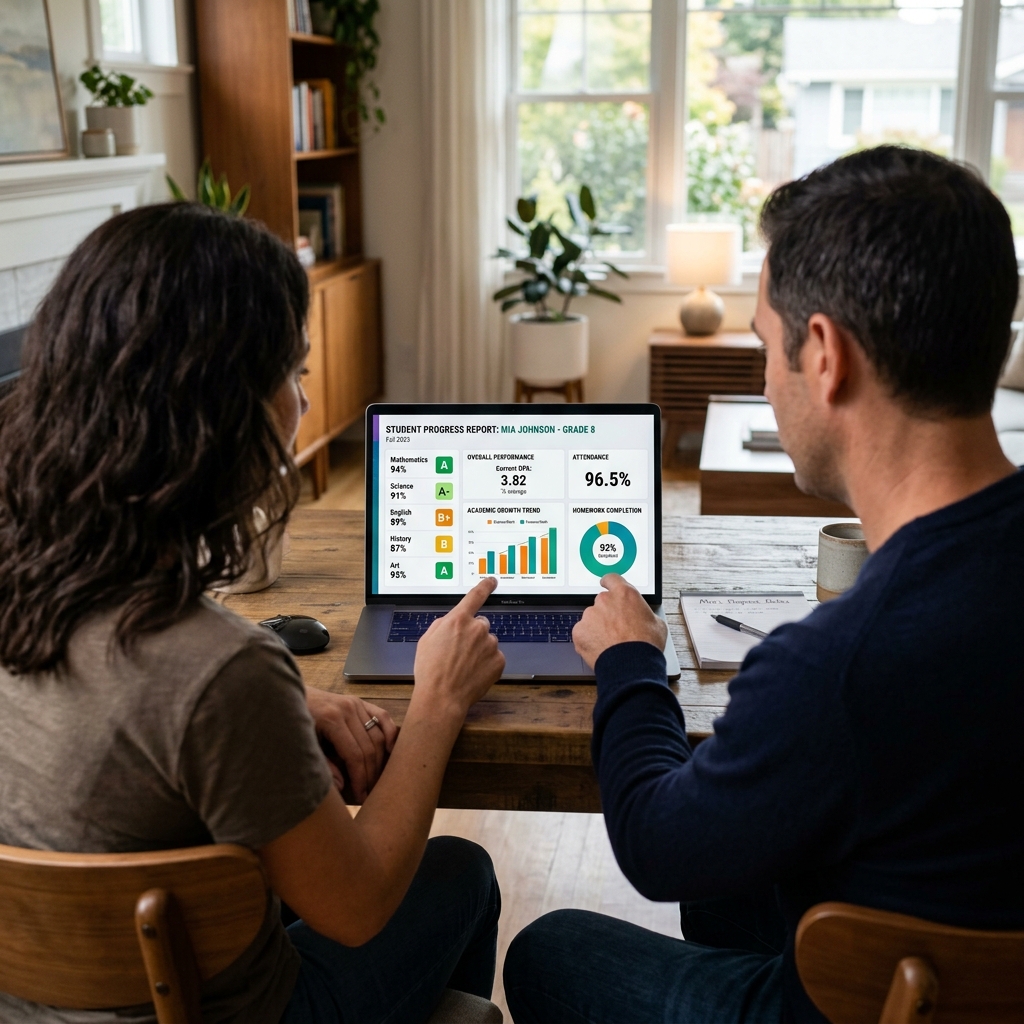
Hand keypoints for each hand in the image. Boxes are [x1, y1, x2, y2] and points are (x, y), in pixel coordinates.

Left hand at [305, 689, 396, 801]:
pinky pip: (382, 716)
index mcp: (332, 720)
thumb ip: (322, 765)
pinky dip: (390, 732)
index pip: (354, 754)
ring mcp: (356, 703)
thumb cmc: (294, 725)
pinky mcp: (360, 701)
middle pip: (368, 747)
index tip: (361, 795)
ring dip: (380, 759)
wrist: (288, 698)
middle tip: (370, 791)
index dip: (360, 777)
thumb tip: (341, 785)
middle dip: (371, 773)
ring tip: (377, 778)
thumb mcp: (304, 746)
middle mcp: (347, 709)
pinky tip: (392, 750)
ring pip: (378, 734)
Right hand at [413, 578, 504, 715]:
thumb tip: (453, 622)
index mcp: (458, 620)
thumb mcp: (427, 640)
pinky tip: (474, 673)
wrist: (442, 697)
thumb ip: (443, 624)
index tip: (492, 581)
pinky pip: (494, 657)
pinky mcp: (499, 660)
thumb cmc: (430, 671)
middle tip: (460, 652)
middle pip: (480, 624)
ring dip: (480, 650)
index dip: (485, 586)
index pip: (475, 596)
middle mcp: (477, 628)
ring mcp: (490, 644)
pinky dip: (487, 663)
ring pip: (487, 642)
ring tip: (464, 666)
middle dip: (473, 634)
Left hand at [572, 574, 666, 668]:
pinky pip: (583, 632)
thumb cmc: (646, 645)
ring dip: (598, 626)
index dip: (610, 582)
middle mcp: (605, 600)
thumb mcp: (656, 623)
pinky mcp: (579, 631)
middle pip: (602, 602)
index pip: (612, 579)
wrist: (631, 666)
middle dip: (607, 612)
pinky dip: (589, 639)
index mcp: (624, 594)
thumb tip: (642, 615)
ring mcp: (590, 615)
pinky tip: (600, 648)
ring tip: (610, 642)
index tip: (607, 585)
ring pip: (591, 618)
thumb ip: (644, 612)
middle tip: (616, 628)